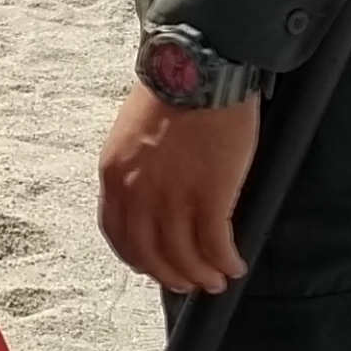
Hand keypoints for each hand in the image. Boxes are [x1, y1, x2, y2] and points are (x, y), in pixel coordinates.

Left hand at [98, 84, 262, 293]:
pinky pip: (216, 245)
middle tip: (188, 283)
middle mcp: (137, 193)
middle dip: (170, 275)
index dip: (137, 258)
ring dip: (202, 275)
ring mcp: (173, 197)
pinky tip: (236, 264)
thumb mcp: (133, 133)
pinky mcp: (210, 197)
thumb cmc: (172, 90)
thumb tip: (153, 197)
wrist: (199, 67)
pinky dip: (226, 261)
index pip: (118, 234)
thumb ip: (136, 169)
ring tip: (217, 279)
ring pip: (183, 257)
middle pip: (149, 255)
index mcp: (114, 175)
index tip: (152, 266)